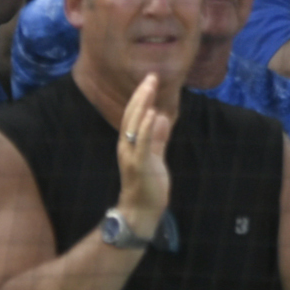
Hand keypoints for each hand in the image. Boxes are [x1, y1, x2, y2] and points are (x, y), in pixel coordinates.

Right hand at [114, 68, 179, 222]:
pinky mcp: (140, 166)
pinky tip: (154, 113)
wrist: (142, 212)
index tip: (150, 80)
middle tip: (151, 77)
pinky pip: (143, 143)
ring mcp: (131, 156)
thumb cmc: (148, 186)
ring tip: (150, 87)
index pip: (134, 116)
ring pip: (135, 125)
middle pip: (132, 116)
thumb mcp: (155, 157)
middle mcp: (126, 147)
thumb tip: (163, 117)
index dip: (141, 98)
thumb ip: (158, 138)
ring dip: (143, 105)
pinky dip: (148, 127)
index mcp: (130, 144)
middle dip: (141, 95)